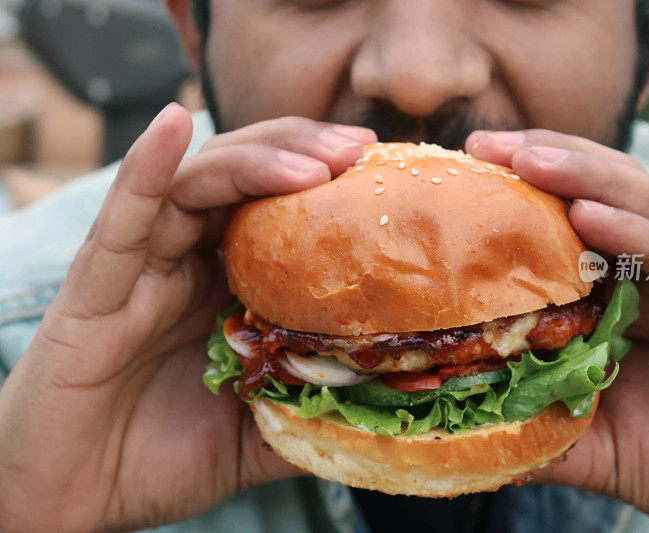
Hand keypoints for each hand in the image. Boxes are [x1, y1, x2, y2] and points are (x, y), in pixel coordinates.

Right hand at [0, 105, 376, 531]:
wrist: (74, 502)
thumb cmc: (160, 459)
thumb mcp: (256, 436)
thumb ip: (308, 413)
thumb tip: (385, 409)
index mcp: (226, 286)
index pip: (277, 209)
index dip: (325, 180)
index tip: (377, 163)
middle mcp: (186, 264)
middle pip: (242, 179)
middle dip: (300, 152)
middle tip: (355, 147)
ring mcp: (141, 270)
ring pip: (194, 187)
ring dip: (252, 161)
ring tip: (312, 159)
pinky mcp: (95, 289)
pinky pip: (121, 221)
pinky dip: (144, 170)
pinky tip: (171, 125)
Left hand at [466, 130, 648, 531]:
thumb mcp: (597, 443)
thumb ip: (539, 425)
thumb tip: (462, 426)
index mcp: (628, 294)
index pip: (571, 225)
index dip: (522, 197)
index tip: (464, 174)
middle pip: (604, 196)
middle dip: (546, 163)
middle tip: (486, 143)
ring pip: (647, 207)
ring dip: (587, 177)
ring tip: (528, 158)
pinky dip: (641, 236)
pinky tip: (592, 217)